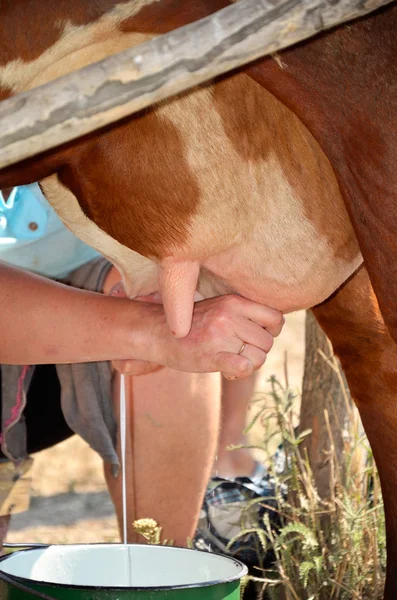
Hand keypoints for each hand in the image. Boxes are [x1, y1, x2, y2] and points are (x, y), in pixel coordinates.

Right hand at [146, 294, 283, 378]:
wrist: (157, 332)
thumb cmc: (194, 324)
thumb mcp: (220, 308)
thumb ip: (244, 314)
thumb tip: (273, 330)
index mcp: (234, 302)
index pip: (276, 318)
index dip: (272, 331)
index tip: (257, 337)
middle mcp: (229, 316)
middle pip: (268, 342)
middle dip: (257, 352)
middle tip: (239, 353)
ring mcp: (219, 335)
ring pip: (258, 357)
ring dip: (248, 365)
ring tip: (230, 362)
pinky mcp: (210, 356)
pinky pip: (242, 365)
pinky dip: (242, 371)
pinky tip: (231, 370)